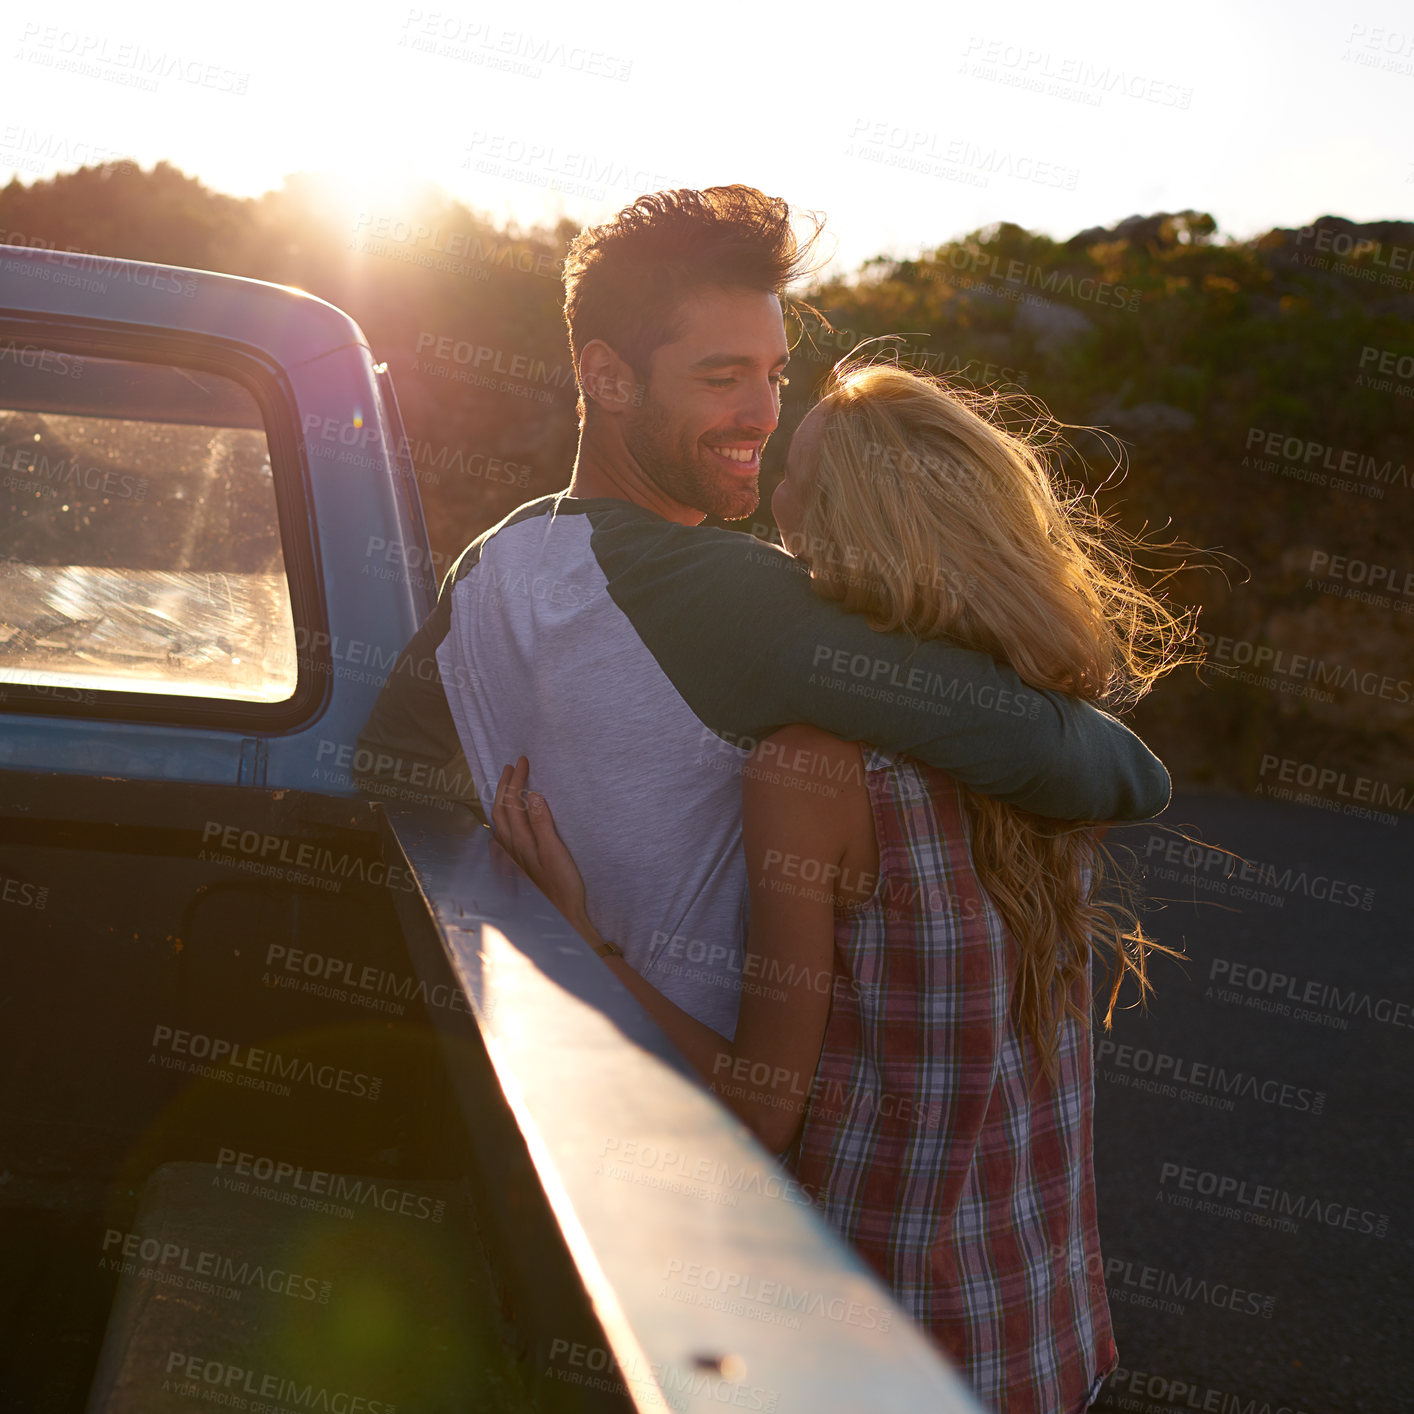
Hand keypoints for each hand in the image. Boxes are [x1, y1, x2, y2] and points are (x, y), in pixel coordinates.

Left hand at [491, 756, 592, 936]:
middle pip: (501, 810)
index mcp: (521, 841)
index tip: (522, 761)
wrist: (563, 915)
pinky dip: (505, 818)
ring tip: (508, 786)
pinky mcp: (520, 865)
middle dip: (505, 786)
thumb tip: (534, 795)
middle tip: (512, 767)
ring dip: (502, 800)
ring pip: (500, 822)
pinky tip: (510, 821)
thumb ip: (543, 824)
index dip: (516, 780)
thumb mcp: (556, 852)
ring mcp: (514, 857)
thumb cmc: (563, 886)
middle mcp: (512, 848)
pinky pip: (505, 834)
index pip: (513, 803)